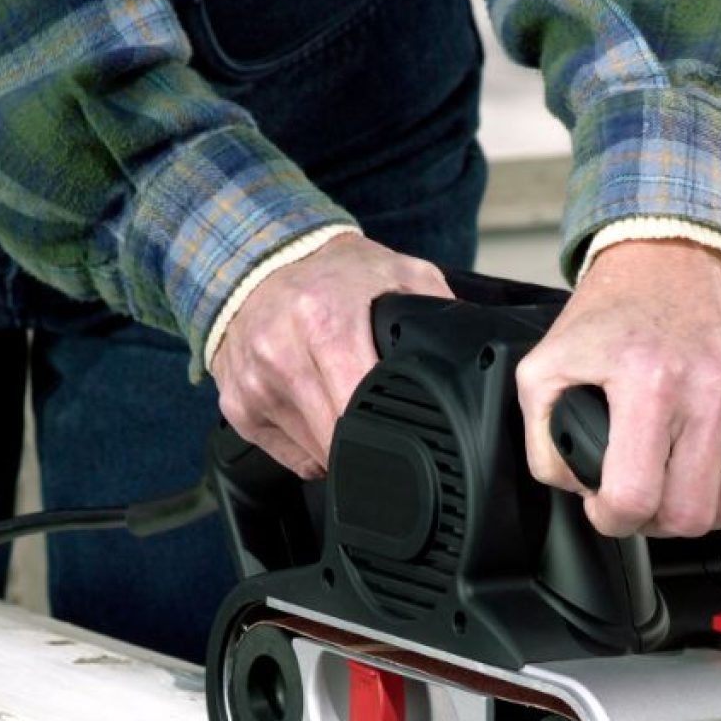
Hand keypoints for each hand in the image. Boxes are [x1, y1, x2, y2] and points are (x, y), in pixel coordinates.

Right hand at [212, 232, 449, 477]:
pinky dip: (312, 445)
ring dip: (341, 444)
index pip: (361, 408)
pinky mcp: (237, 408)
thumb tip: (483, 354)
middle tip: (388, 422)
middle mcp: (280, 355)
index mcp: (324, 322)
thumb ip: (441, 310)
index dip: (393, 431)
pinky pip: (292, 456)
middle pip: (339, 440)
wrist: (260, 263)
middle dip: (370, 442)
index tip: (415, 437)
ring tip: (346, 401)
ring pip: (317, 455)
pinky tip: (317, 409)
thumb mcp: (398, 273)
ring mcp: (253, 386)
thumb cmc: (333, 275)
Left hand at [515, 240, 720, 537]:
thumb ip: (544, 441)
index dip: (611, 519)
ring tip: (681, 484)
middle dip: (656, 520)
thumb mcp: (546, 369)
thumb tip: (580, 491)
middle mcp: (713, 385)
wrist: (674, 259)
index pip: (635, 498)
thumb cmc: (613, 318)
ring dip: (707, 510)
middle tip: (643, 494)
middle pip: (691, 515)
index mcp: (648, 380)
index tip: (607, 507)